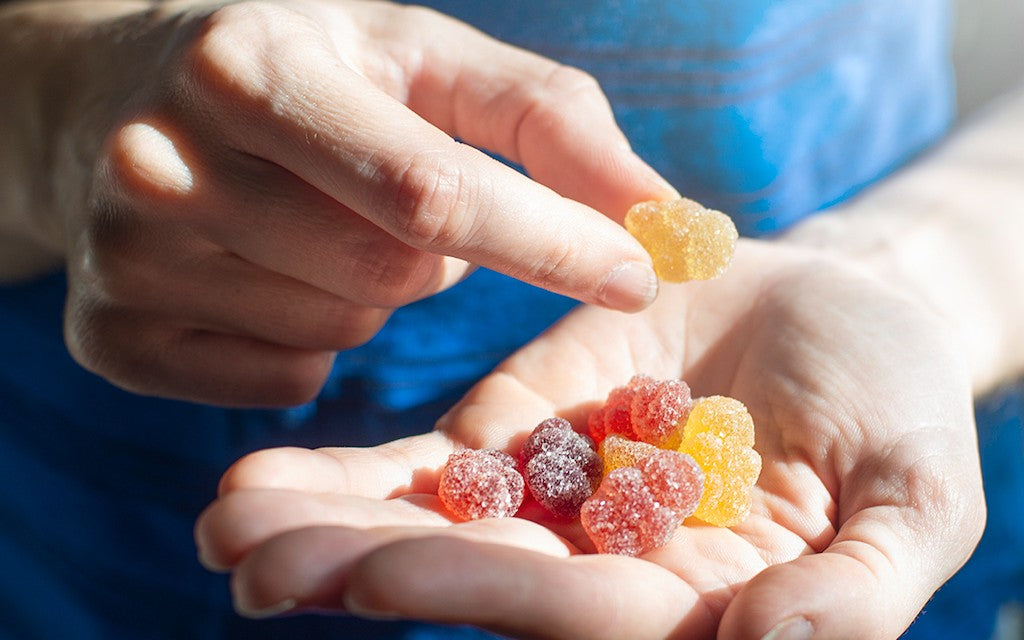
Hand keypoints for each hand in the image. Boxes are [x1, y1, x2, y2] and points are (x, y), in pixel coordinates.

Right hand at [7, 0, 669, 403]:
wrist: (118, 102)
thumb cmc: (307, 72)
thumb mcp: (420, 56)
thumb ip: (548, 121)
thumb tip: (664, 219)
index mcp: (251, 71)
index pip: (429, 189)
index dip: (548, 239)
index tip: (639, 274)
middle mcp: (164, 164)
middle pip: (390, 275)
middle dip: (433, 255)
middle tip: (392, 199)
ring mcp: (125, 261)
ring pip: (340, 332)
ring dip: (371, 292)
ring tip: (320, 223)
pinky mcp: (111, 339)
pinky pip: (286, 381)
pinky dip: (312, 340)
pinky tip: (272, 274)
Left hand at [195, 241, 984, 638]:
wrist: (844, 310)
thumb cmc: (899, 403)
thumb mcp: (916, 494)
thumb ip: (860, 588)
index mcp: (696, 599)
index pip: (580, 612)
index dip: (484, 592)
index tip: (377, 578)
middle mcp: (608, 566)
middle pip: (478, 578)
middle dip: (363, 572)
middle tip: (247, 563)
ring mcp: (556, 499)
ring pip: (434, 522)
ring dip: (328, 525)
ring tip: (223, 521)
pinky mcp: (521, 431)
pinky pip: (430, 460)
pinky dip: (351, 472)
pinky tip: (264, 476)